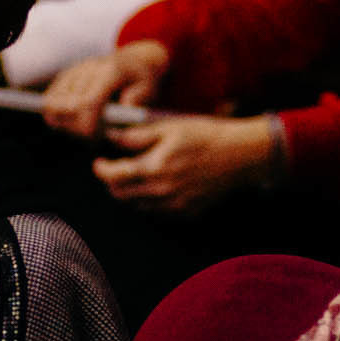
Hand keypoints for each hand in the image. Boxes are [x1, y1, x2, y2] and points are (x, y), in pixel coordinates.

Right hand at [42, 41, 168, 138]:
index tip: (95, 137)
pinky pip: (50, 98)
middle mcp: (88, 69)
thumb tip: (120, 112)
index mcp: (110, 72)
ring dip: (64, 122)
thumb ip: (137, 100)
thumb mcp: (149, 89)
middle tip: (93, 136)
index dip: (87, 124)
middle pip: (68, 106)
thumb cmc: (142, 79)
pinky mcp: (65, 76)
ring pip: (53, 103)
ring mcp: (74, 71)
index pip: (88, 102)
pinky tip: (73, 120)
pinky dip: (57, 114)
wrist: (133, 59)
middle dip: (77, 128)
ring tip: (83, 128)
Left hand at [91, 114, 273, 213]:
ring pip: (138, 206)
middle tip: (114, 169)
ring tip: (136, 175)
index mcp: (154, 169)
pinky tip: (157, 185)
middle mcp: (162, 192)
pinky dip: (150, 201)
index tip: (99, 163)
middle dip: (112, 183)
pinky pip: (158, 212)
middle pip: (122, 196)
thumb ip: (136, 136)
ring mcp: (175, 206)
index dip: (101, 170)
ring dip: (130, 193)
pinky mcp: (187, 213)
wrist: (240, 156)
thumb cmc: (205, 136)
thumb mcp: (168, 128)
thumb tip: (111, 139)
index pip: (113, 177)